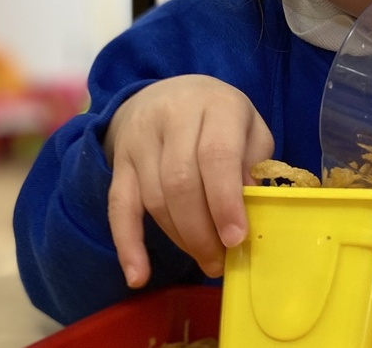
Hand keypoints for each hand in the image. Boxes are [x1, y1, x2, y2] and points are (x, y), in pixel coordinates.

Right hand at [104, 75, 273, 286]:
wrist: (170, 94)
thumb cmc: (221, 119)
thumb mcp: (250, 129)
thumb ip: (253, 164)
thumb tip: (249, 208)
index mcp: (216, 105)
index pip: (216, 155)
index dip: (225, 201)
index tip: (235, 239)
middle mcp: (173, 116)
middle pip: (180, 181)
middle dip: (201, 230)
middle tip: (220, 260)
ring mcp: (140, 138)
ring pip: (154, 198)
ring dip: (179, 238)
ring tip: (204, 259)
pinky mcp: (119, 161)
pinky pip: (118, 206)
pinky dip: (128, 244)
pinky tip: (139, 276)